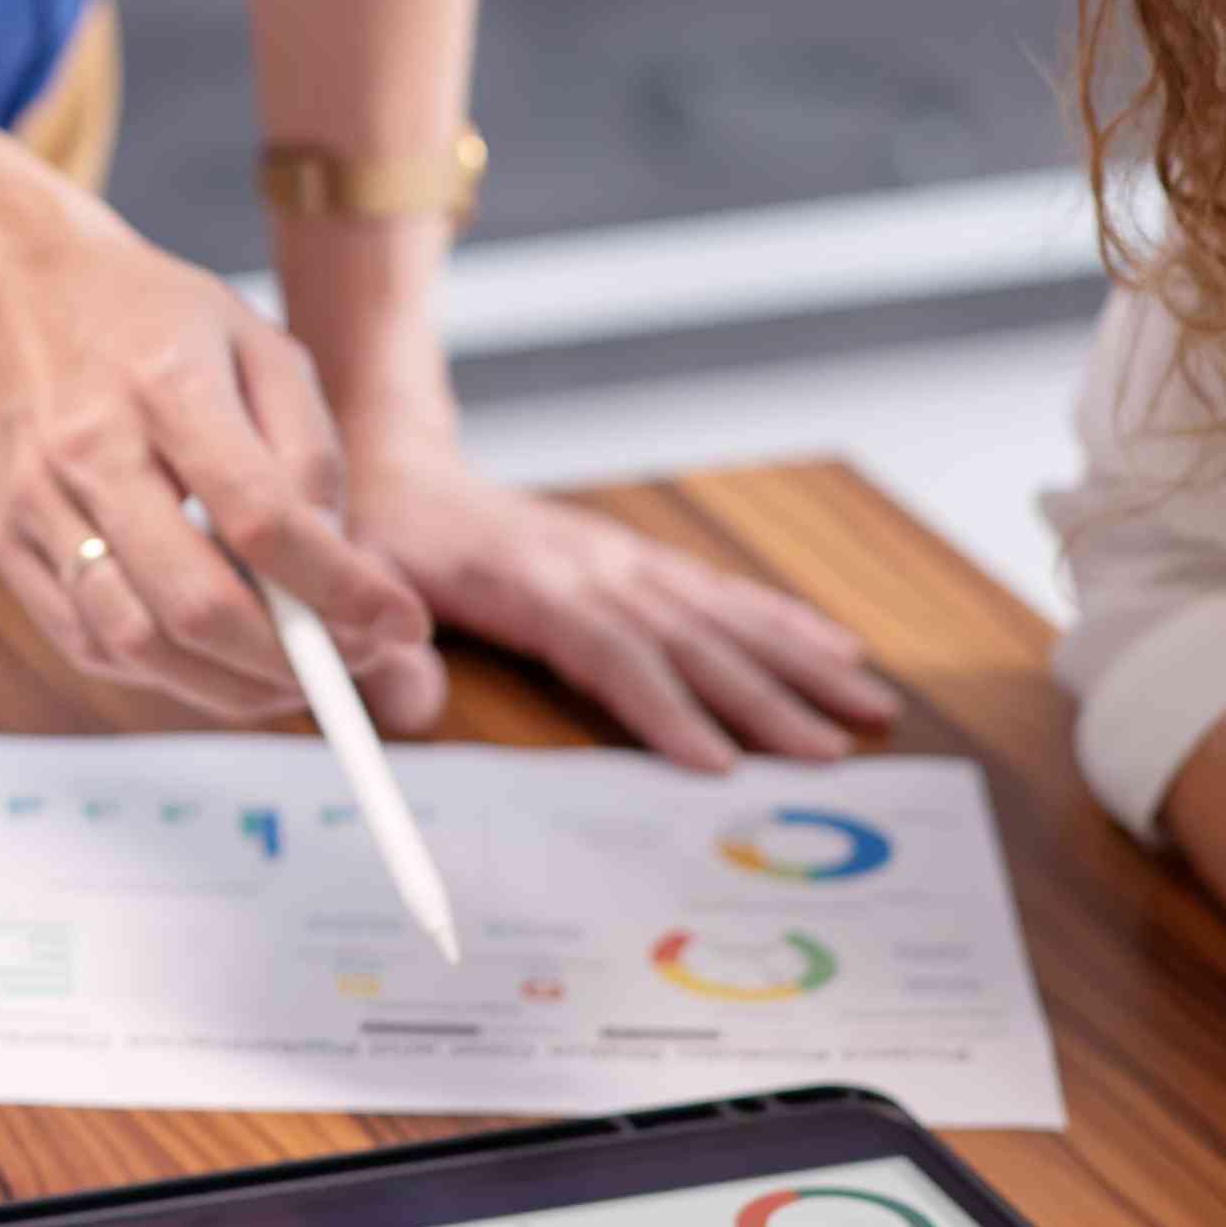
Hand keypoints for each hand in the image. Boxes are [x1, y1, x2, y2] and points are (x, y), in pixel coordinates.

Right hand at [0, 208, 434, 727]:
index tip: (402, 622)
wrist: (19, 292)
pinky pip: (89, 644)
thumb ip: (309, 454)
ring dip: (229, 686)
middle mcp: (89, 451)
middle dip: (291, 661)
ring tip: (292, 677)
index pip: (261, 519)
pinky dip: (165, 673)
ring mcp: (36, 505)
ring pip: (136, 642)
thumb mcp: (261, 346)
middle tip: (354, 665)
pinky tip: (214, 657)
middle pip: (194, 602)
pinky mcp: (8, 545)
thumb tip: (338, 568)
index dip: (340, 588)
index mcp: (165, 384)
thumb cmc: (156, 321)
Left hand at [343, 440, 895, 767]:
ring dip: (799, 657)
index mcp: (527, 582)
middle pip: (690, 636)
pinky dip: (783, 618)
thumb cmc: (377, 533)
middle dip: (767, 697)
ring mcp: (620, 558)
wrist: (397, 463)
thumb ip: (377, 649)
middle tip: (834, 752)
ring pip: (722, 610)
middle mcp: (591, 565)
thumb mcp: (355, 581)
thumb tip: (413, 711)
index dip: (664, 706)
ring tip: (869, 699)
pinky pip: (719, 590)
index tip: (720, 763)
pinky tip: (836, 644)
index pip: (609, 649)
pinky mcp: (633, 559)